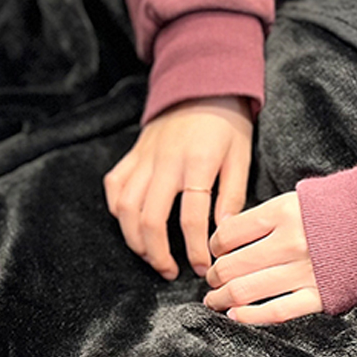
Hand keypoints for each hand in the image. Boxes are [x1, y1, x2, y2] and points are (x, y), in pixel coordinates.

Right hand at [103, 96, 252, 279]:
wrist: (201, 83)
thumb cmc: (227, 124)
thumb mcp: (240, 157)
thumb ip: (232, 195)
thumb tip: (223, 233)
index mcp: (197, 164)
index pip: (191, 219)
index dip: (195, 250)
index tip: (202, 268)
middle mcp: (164, 162)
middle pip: (149, 219)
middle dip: (158, 254)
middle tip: (171, 273)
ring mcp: (143, 159)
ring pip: (126, 208)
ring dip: (135, 240)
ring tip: (151, 257)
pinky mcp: (132, 155)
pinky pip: (115, 187)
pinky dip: (118, 211)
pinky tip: (132, 226)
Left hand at [204, 192, 322, 323]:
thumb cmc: (339, 212)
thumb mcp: (301, 200)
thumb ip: (265, 216)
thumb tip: (224, 233)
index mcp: (284, 211)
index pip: (228, 234)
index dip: (213, 247)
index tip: (214, 253)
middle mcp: (291, 242)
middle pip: (231, 266)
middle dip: (214, 277)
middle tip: (211, 280)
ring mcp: (305, 272)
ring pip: (244, 291)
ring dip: (221, 299)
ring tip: (215, 301)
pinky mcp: (320, 296)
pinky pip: (274, 312)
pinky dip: (248, 317)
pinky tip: (235, 316)